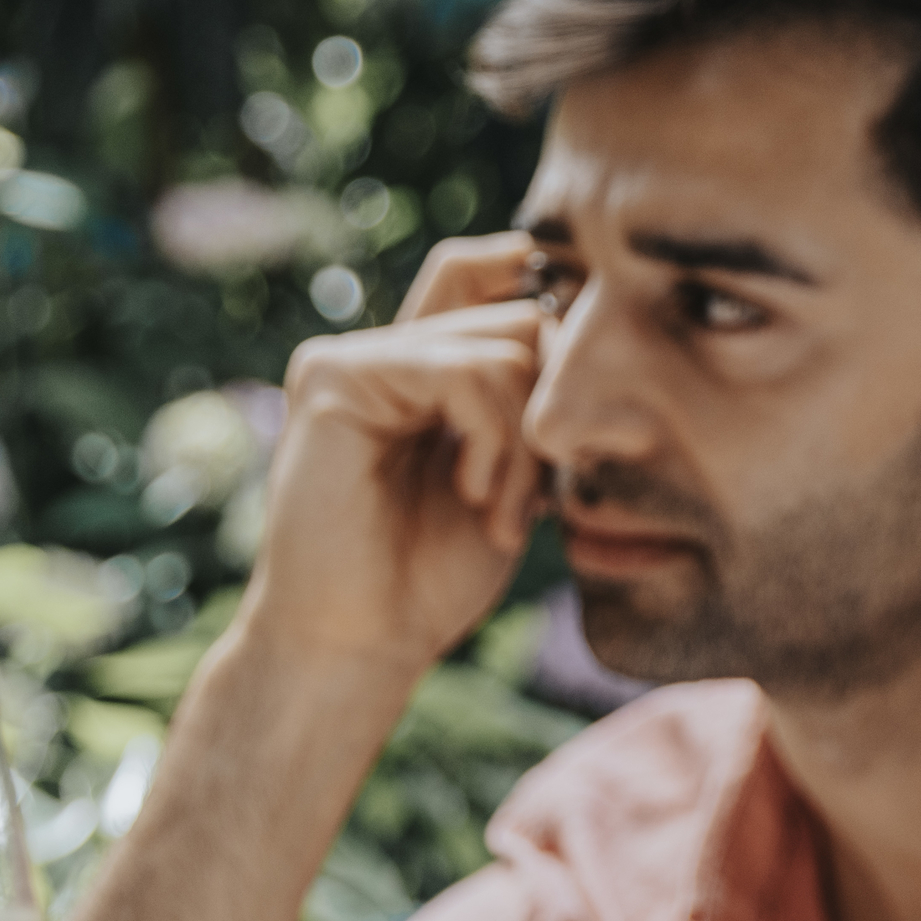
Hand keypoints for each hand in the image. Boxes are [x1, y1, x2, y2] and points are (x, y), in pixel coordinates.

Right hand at [234, 234, 552, 680]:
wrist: (362, 639)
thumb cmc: (434, 574)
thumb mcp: (513, 476)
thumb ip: (530, 403)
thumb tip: (587, 322)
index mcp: (420, 369)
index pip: (492, 282)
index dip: (550, 309)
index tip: (580, 405)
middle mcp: (382, 351)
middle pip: (518, 318)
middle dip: (549, 415)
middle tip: (535, 501)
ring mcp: (352, 358)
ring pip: (501, 348)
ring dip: (523, 445)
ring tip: (499, 511)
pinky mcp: (333, 375)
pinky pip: (461, 370)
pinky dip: (491, 440)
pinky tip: (472, 495)